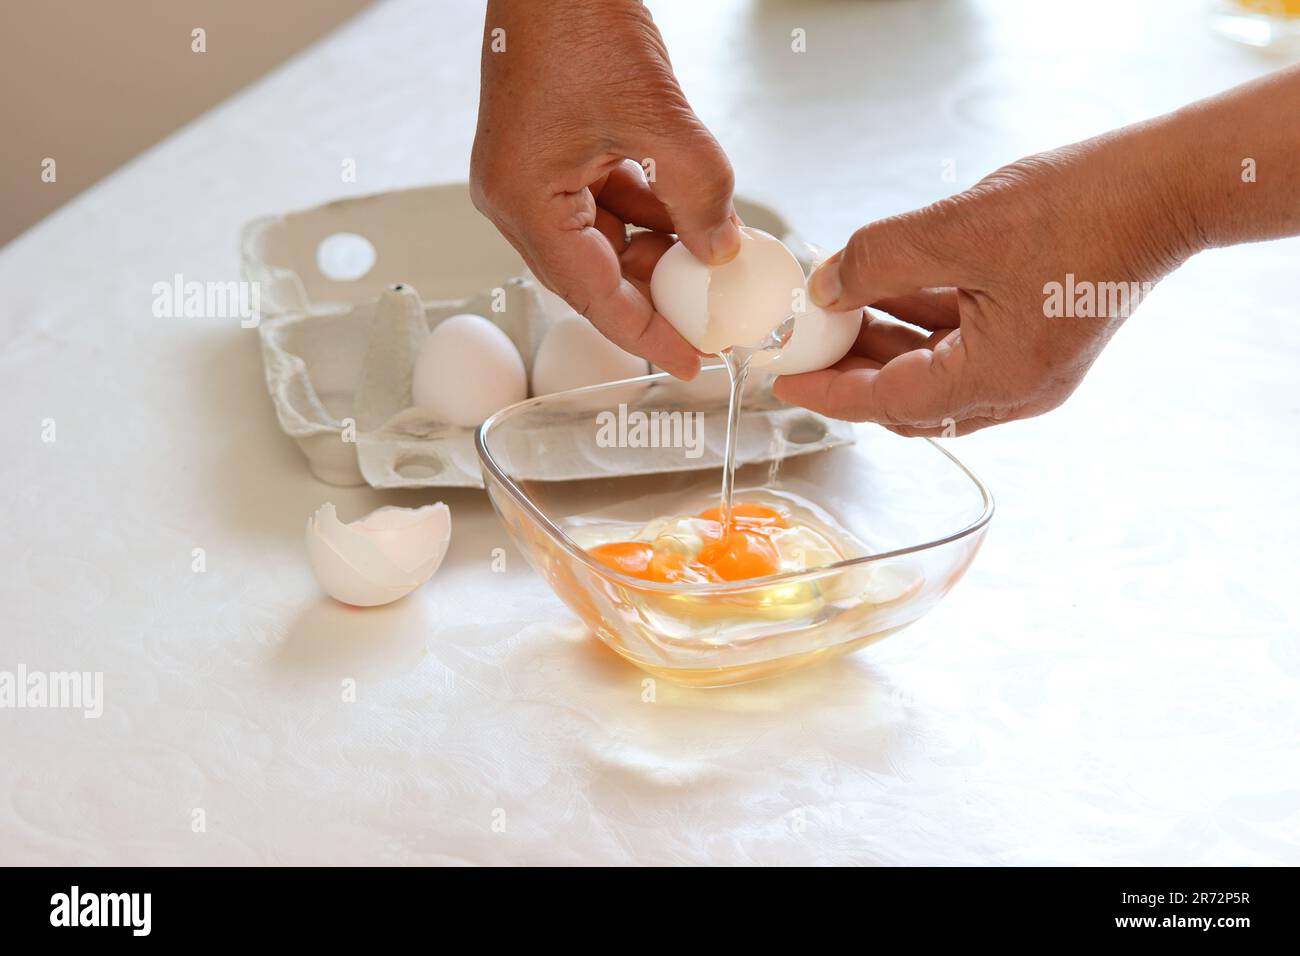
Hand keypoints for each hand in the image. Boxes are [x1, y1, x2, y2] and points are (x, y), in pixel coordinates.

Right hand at [471, 0, 740, 378]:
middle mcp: (515, 198)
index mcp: (522, 200)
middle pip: (592, 276)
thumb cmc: (575, 19)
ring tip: (710, 269)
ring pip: (602, 242)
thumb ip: (699, 191)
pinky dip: (647, 216)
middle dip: (653, 297)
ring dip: (656, 254)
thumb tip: (723, 250)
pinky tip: (690, 221)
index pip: (591, 294)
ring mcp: (529, 177)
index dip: (645, 335)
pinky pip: (603, 206)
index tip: (689, 362)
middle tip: (708, 321)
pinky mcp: (549, 157)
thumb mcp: (657, 114)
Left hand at [774, 126, 1205, 435]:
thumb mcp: (958, 229)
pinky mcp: (1040, 342)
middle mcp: (1017, 389)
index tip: (785, 383)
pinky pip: (964, 347)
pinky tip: (887, 290)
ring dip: (885, 345)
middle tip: (805, 345)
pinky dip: (922, 325)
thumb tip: (824, 287)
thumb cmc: (1081, 208)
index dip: (829, 392)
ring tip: (837, 311)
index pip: (889, 402)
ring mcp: (1032, 370)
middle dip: (853, 372)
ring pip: (936, 372)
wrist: (1167, 187)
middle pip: (910, 398)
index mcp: (999, 378)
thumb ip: (878, 261)